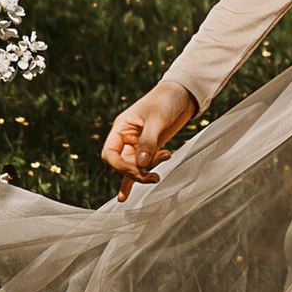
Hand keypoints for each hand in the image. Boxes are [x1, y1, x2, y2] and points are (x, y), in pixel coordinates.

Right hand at [103, 78, 198, 197]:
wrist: (182, 95)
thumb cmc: (166, 100)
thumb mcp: (157, 119)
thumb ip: (148, 141)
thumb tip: (140, 164)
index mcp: (121, 128)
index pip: (109, 153)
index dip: (119, 166)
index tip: (136, 170)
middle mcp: (126, 139)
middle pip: (122, 164)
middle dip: (136, 173)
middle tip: (153, 177)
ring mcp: (138, 146)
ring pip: (135, 168)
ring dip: (146, 173)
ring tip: (160, 171)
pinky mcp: (150, 150)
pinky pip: (138, 168)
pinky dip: (132, 181)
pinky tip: (122, 197)